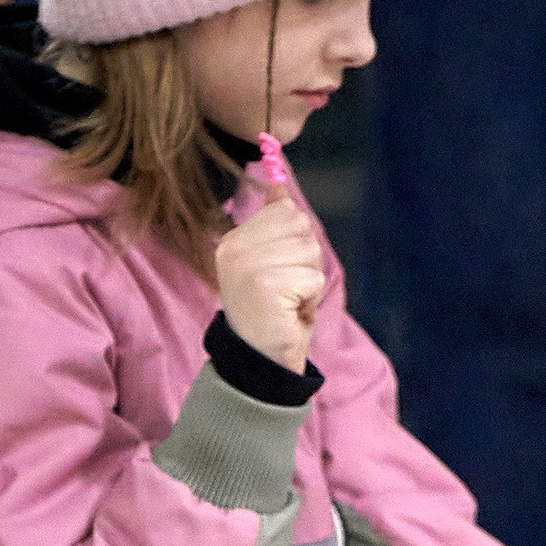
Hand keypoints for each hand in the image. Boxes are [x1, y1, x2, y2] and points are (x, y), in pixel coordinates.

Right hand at [215, 196, 325, 373]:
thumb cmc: (272, 311)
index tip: (280, 267)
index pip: (284, 209)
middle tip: (288, 287)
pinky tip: (291, 312)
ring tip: (289, 300)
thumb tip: (279, 186)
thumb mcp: (269, 262)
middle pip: (300, 224)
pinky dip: (311, 298)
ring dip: (309, 280)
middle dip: (306, 258)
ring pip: (309, 250)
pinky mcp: (267, 284)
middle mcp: (234, 248)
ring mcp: (248, 265)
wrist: (260, 358)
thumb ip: (273, 224)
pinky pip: (312, 277)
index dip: (296, 240)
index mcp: (233, 240)